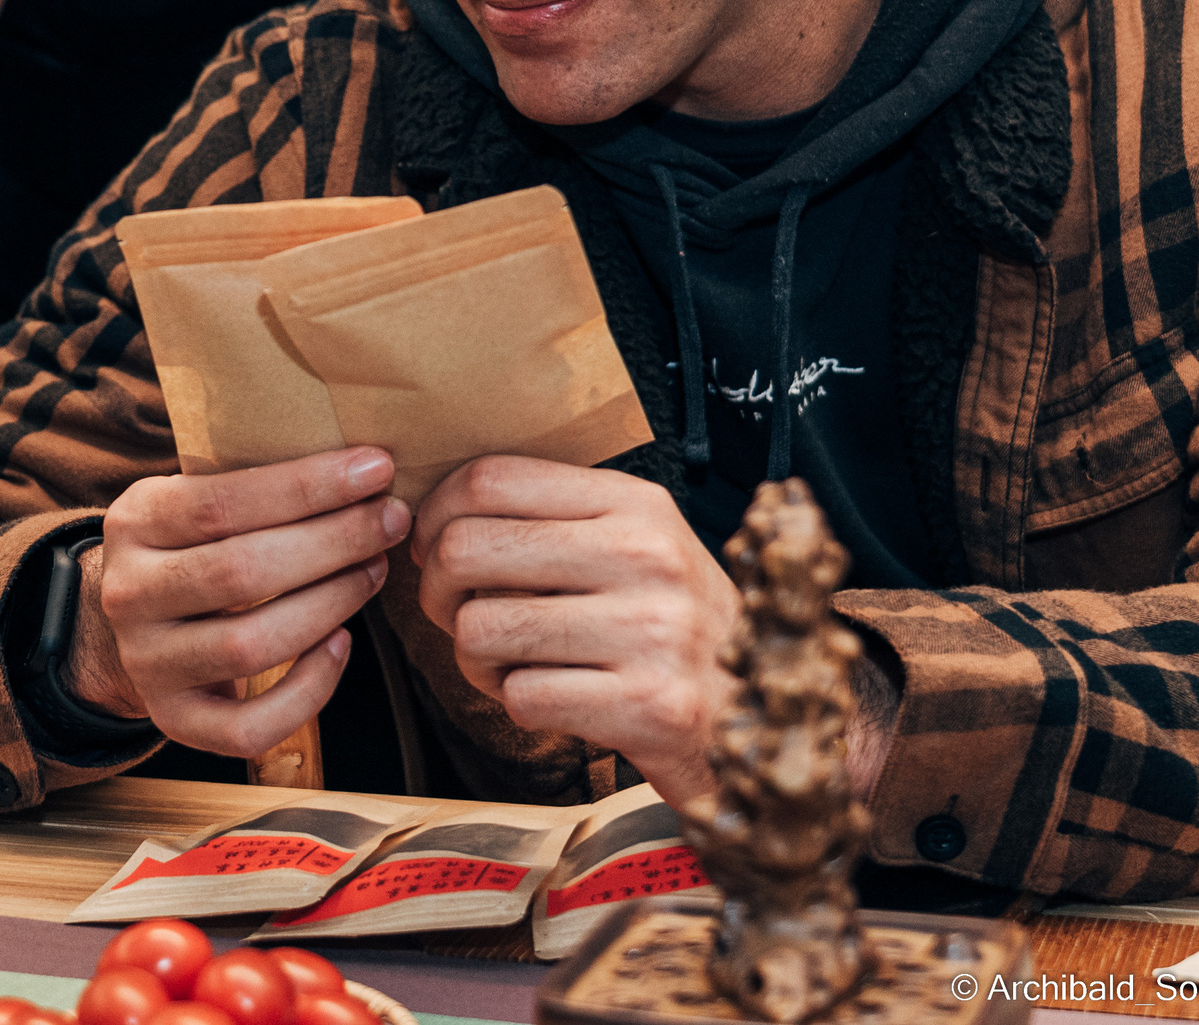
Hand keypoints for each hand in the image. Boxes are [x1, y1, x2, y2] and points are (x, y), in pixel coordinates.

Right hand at [68, 447, 410, 757]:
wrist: (139, 618)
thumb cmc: (196, 543)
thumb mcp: (196, 496)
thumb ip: (254, 482)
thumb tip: (361, 465)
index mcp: (134, 522)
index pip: (219, 503)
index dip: (305, 487)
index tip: (374, 468)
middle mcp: (129, 595)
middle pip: (240, 572)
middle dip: (332, 542)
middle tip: (391, 519)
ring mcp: (147, 663)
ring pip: (249, 646)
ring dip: (329, 604)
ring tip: (374, 570)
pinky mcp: (175, 718)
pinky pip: (249, 727)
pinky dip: (308, 690)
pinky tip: (340, 644)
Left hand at [413, 457, 739, 808]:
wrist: (767, 720)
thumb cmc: (673, 630)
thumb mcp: (635, 547)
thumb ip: (551, 520)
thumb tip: (431, 515)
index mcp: (636, 504)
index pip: (490, 478)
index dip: (436, 513)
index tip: (432, 546)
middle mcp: (648, 556)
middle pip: (468, 549)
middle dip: (439, 591)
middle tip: (457, 614)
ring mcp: (654, 631)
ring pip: (482, 629)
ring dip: (475, 659)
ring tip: (511, 664)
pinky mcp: (651, 707)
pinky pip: (521, 697)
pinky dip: (518, 705)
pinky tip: (553, 699)